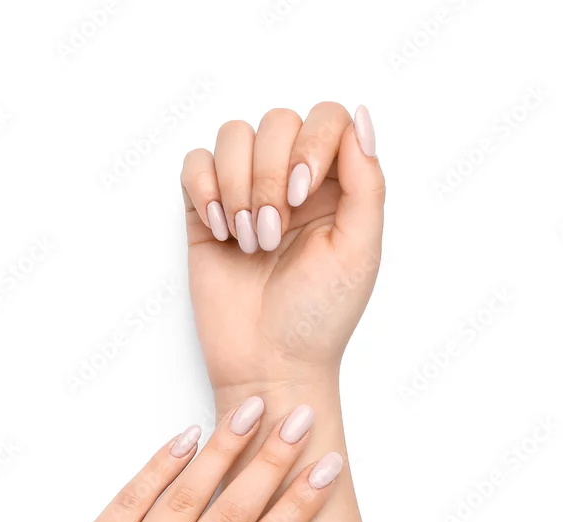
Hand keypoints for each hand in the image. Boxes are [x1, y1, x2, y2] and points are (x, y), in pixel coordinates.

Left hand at [0, 398, 342, 521]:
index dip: (298, 507)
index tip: (326, 470)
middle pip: (230, 514)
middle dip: (271, 462)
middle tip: (299, 419)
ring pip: (184, 497)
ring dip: (222, 450)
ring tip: (252, 409)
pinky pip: (132, 497)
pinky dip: (162, 464)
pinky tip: (190, 436)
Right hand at [181, 103, 384, 406]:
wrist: (269, 363)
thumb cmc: (319, 318)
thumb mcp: (360, 250)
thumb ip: (366, 180)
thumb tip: (359, 116)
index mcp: (337, 186)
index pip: (326, 117)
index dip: (310, 144)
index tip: (301, 197)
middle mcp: (292, 181)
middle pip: (277, 121)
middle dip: (269, 177)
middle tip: (271, 236)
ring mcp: (247, 193)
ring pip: (234, 136)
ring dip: (238, 187)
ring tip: (247, 240)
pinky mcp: (206, 212)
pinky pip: (195, 163)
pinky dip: (204, 189)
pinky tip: (221, 231)